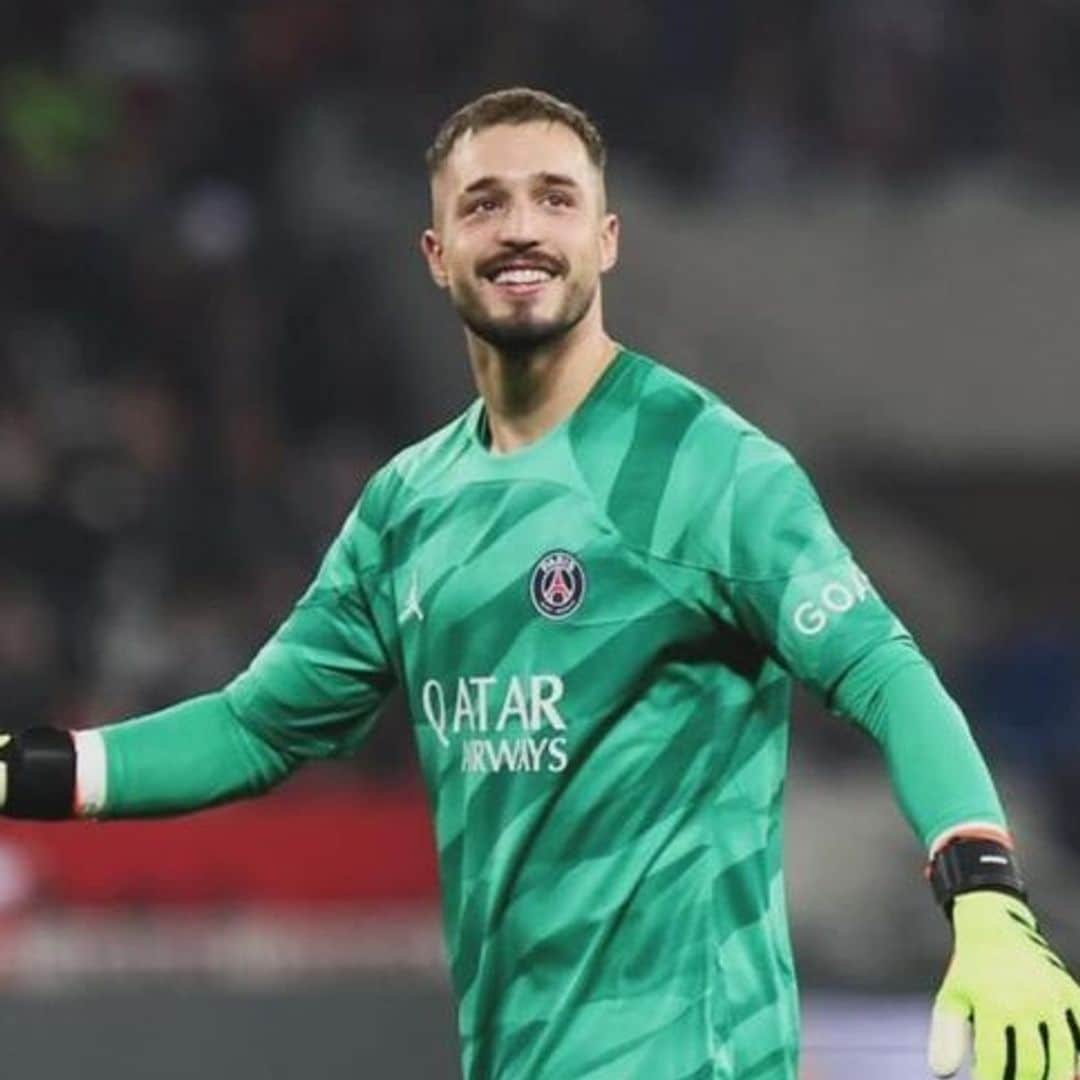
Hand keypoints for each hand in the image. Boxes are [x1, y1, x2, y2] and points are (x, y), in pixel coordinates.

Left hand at [929, 891, 1079, 1079]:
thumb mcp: (952, 998)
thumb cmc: (970, 972)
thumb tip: (941, 1073)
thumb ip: (948, 1036)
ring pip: (1063, 1052)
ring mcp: (1050, 996)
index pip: (994, 1061)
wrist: (994, 929)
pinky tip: (1071, 1068)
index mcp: (991, 1004)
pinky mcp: (1068, 990)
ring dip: (1057, 1076)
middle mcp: (1024, 1000)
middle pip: (1034, 1063)